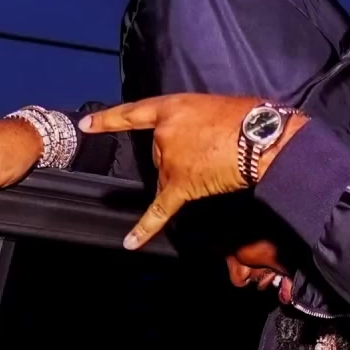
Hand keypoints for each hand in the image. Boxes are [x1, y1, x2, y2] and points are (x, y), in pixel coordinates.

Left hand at [80, 93, 305, 249]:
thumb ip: (197, 122)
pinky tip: (129, 243)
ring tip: (220, 165)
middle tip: (215, 149)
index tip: (87, 124)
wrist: (261, 137)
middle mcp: (164, 134)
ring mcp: (170, 161)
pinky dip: (144, 229)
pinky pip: (160, 209)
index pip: (135, 113)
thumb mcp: (214, 106)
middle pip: (160, 153)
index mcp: (172, 107)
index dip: (109, 119)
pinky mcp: (180, 185)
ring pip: (168, 175)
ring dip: (190, 174)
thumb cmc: (249, 117)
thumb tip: (199, 143)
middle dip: (183, 155)